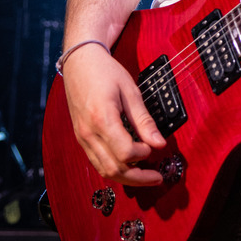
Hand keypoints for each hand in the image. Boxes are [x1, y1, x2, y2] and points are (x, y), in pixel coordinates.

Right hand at [62, 44, 166, 185]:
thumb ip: (144, 120)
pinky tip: (128, 165)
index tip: (153, 146)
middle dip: (138, 178)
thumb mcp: (130, 91)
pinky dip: (113, 168)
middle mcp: (88, 133)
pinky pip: (97, 162)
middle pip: (113, 169)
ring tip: (146, 175)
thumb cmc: (105, 72)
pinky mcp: (81, 138)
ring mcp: (82, 138)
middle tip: (157, 177)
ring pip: (104, 170)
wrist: (80, 62)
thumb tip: (159, 143)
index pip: (125, 153)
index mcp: (102, 119)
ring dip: (126, 178)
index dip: (143, 154)